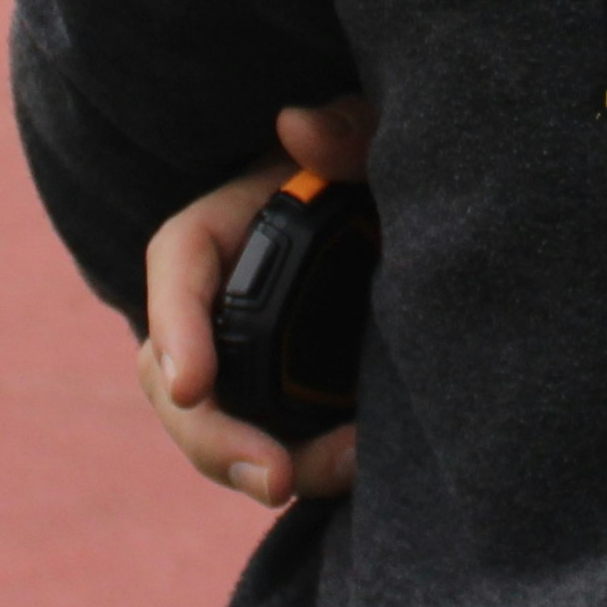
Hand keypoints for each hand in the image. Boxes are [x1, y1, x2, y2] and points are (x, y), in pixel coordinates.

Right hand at [138, 95, 375, 508]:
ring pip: (222, 428)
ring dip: (267, 464)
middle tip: (274, 477)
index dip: (175, 325)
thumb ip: (350, 129)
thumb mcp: (380, 132)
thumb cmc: (388, 165)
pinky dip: (308, 468)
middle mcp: (220, 300)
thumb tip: (298, 129)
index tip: (193, 382)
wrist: (431, 224)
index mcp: (227, 223)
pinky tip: (359, 462)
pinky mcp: (290, 403)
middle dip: (214, 437)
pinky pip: (276, 449)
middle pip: (177, 375)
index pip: (178, 262)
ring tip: (347, 464)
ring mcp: (249, 359)